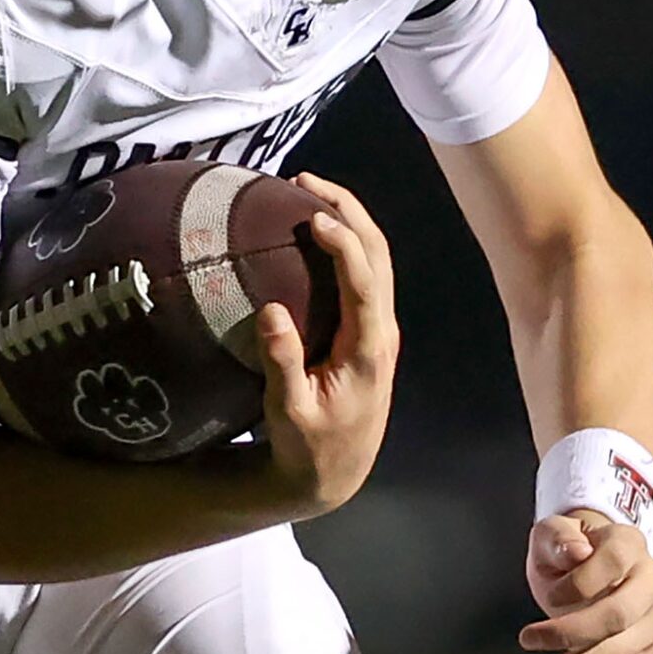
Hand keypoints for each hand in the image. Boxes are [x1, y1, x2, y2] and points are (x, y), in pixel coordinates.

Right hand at [255, 173, 397, 515]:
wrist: (335, 473)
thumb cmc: (309, 446)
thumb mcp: (289, 413)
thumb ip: (282, 365)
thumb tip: (271, 311)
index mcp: (368, 350)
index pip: (366, 284)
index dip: (345, 245)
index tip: (313, 216)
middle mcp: (381, 332)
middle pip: (379, 256)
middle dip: (348, 211)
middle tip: (304, 180)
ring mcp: (377, 329)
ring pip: (375, 260)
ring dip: (347, 220)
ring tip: (307, 190)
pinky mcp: (366, 330)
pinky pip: (361, 274)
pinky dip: (343, 242)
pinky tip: (312, 228)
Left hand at [509, 510, 652, 653]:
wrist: (590, 567)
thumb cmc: (566, 549)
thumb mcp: (553, 533)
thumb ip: (560, 537)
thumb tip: (577, 553)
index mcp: (630, 546)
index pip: (613, 563)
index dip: (577, 582)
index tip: (548, 594)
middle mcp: (652, 584)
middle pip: (617, 617)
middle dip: (567, 634)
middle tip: (523, 639)